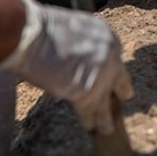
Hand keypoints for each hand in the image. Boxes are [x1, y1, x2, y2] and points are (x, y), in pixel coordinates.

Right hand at [0, 0, 132, 134]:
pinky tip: (89, 126)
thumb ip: (82, 44)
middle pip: (118, 76)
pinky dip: (88, 119)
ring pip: (105, 99)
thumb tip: (78, 60)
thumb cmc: (40, 28)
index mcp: (106, 34)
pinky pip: (90, 109)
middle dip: (121, 88)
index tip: (111, 74)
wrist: (30, 34)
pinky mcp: (89, 90)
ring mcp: (102, 72)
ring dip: (105, 116)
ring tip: (107, 128)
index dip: (111, 67)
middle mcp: (110, 52)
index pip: (113, 55)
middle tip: (126, 96)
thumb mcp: (73, 28)